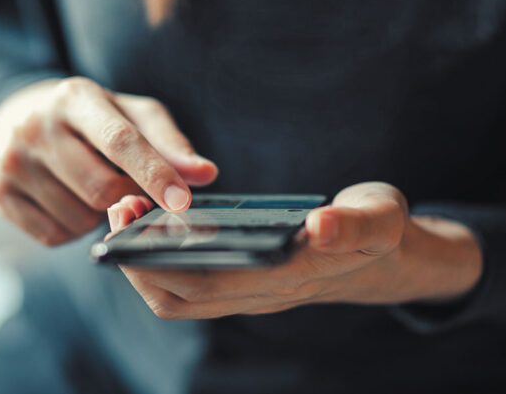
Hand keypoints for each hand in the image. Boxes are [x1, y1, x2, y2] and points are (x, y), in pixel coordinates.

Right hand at [0, 77, 217, 244]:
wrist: (27, 119)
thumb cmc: (98, 121)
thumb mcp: (136, 117)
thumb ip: (172, 145)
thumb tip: (205, 174)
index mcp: (75, 96)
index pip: (121, 141)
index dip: (155, 174)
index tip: (182, 202)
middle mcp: (35, 124)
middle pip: (102, 190)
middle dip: (126, 199)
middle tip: (127, 186)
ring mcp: (10, 159)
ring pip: (78, 219)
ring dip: (97, 216)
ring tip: (89, 187)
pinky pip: (53, 236)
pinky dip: (71, 229)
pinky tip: (67, 200)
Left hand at [107, 182, 481, 318]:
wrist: (386, 259)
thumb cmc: (378, 231)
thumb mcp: (380, 217)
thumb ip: (355, 224)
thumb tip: (321, 227)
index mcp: (287, 278)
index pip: (206, 284)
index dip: (158, 258)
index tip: (131, 216)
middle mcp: (261, 295)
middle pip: (178, 297)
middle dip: (136, 258)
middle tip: (119, 205)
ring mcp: (251, 295)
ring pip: (179, 298)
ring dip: (143, 263)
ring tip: (130, 212)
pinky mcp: (246, 285)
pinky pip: (190, 286)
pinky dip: (162, 262)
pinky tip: (156, 224)